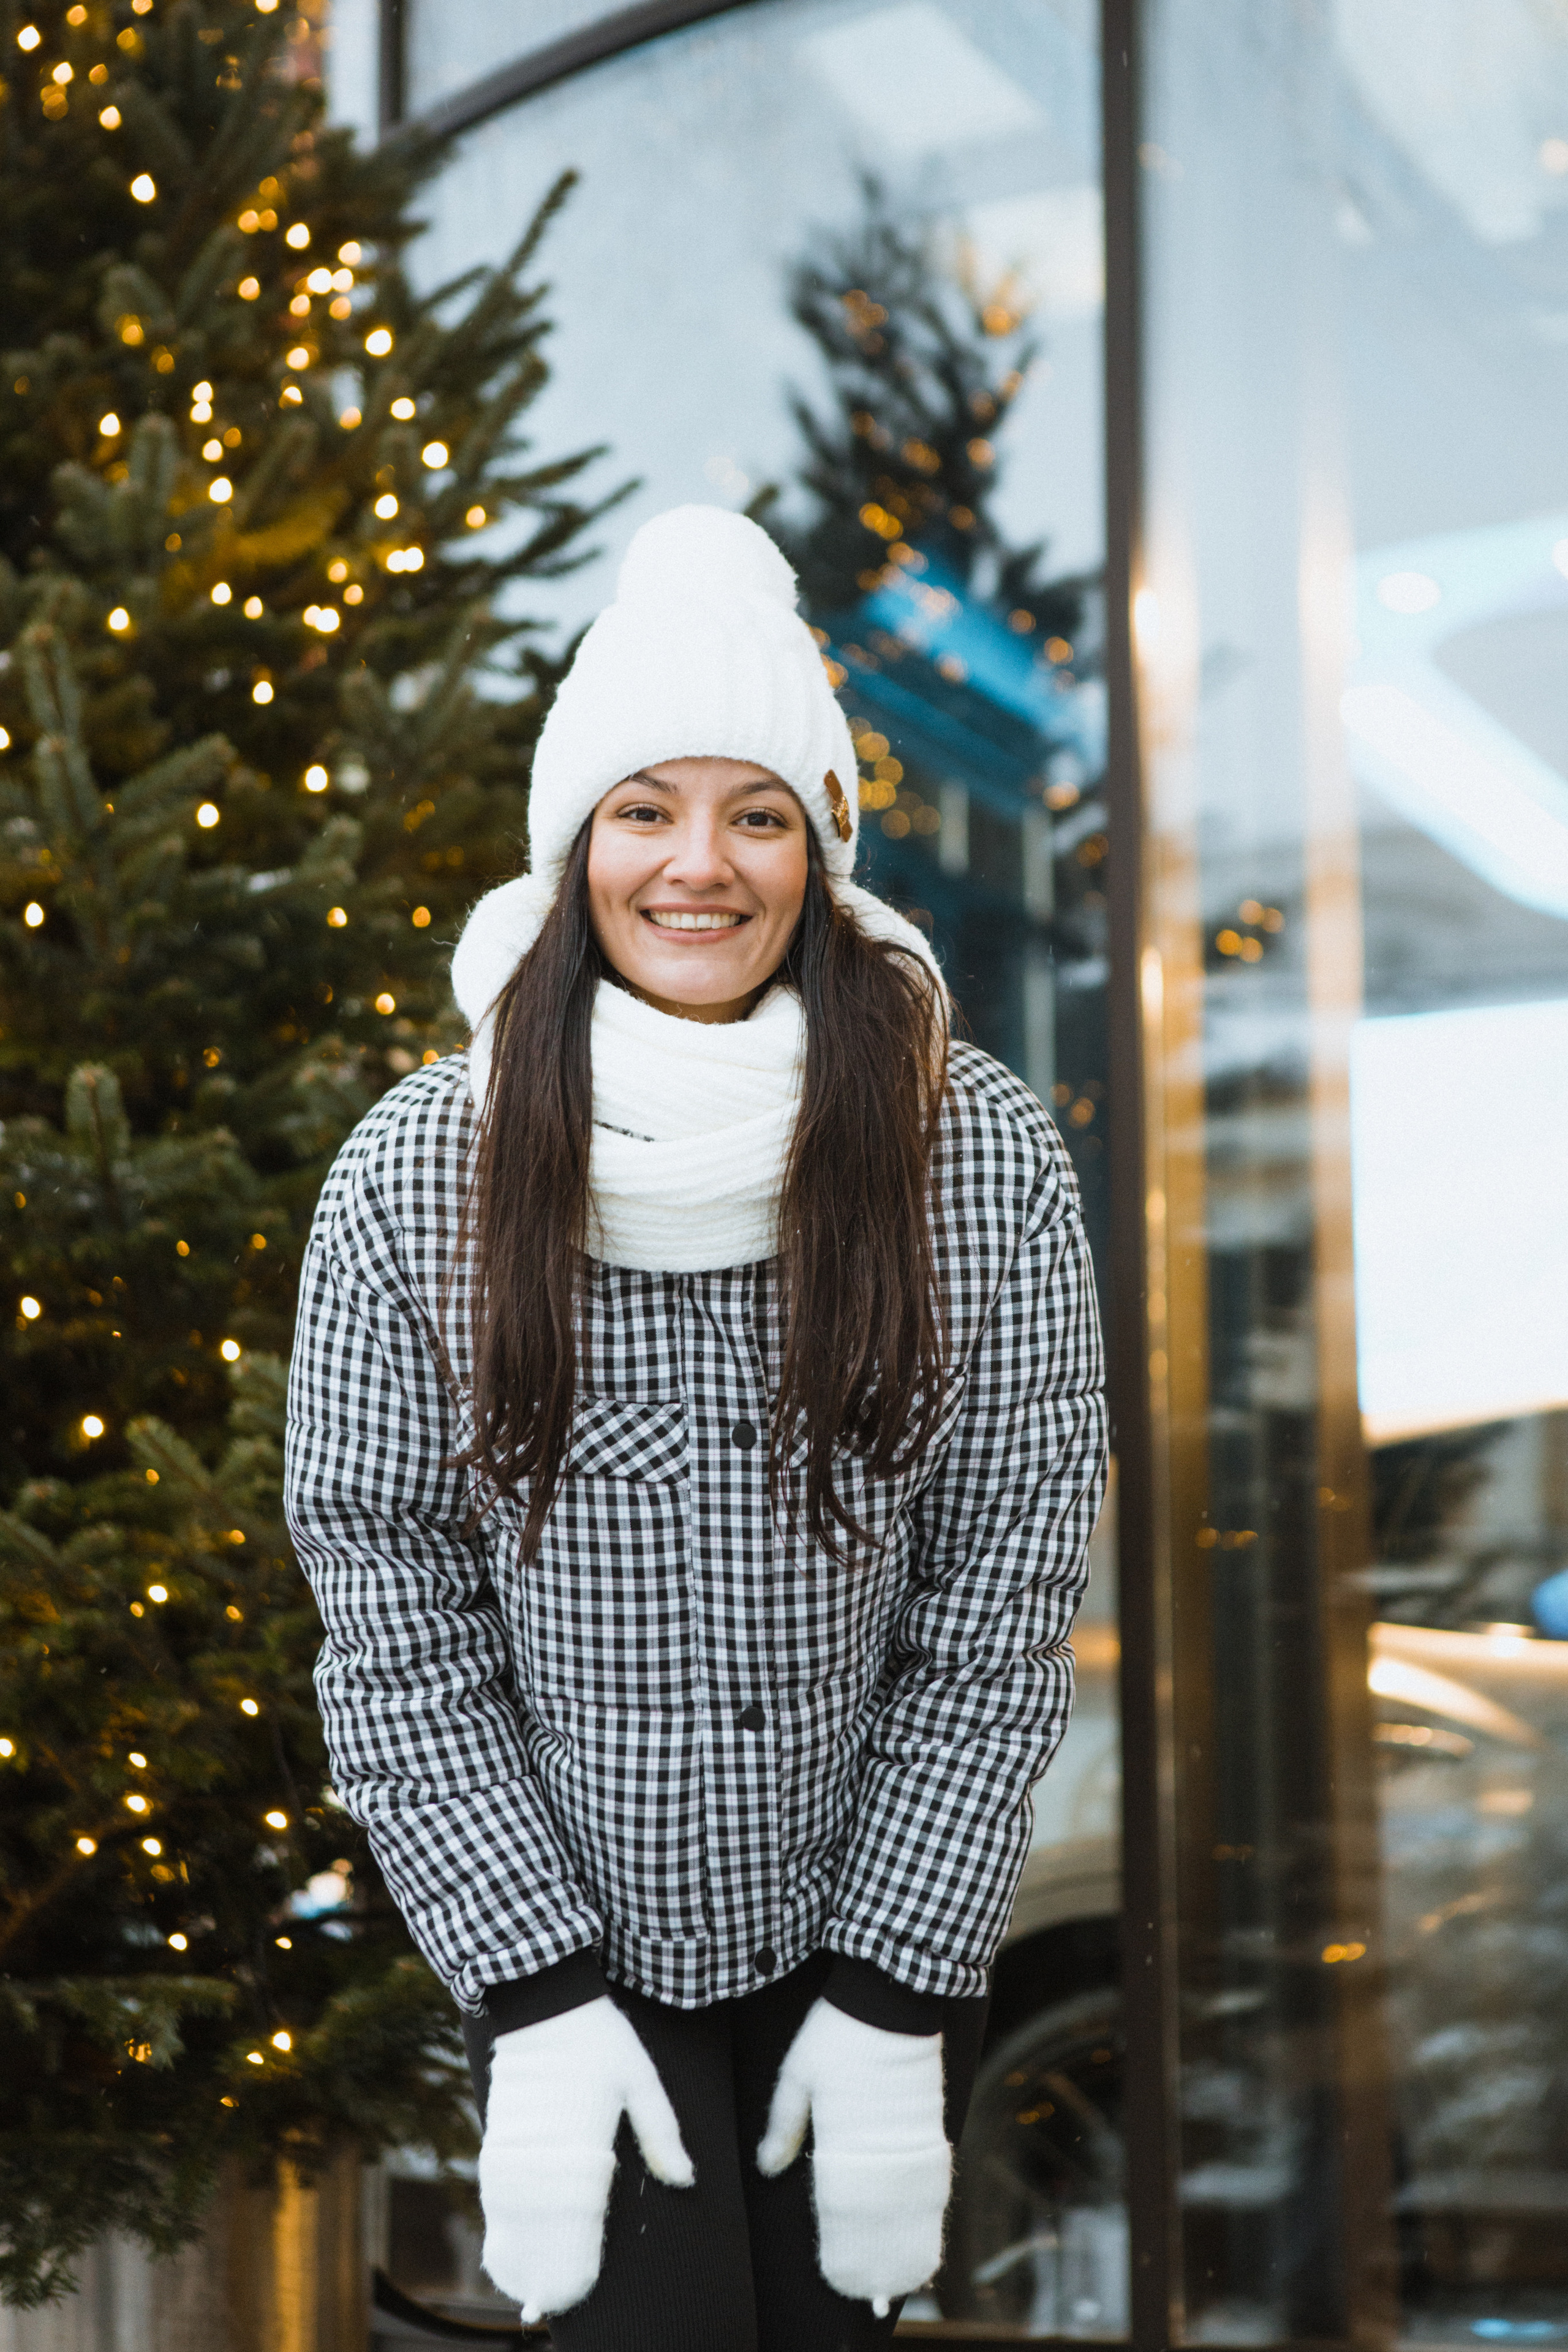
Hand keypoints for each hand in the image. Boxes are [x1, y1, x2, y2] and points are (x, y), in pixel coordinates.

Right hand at [478, 1995, 694, 2321]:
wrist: (544, 1999)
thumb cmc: (600, 2039)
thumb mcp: (642, 2080)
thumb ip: (662, 2132)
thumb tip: (687, 2181)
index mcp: (583, 2145)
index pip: (576, 2224)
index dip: (572, 2263)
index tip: (572, 2294)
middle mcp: (545, 2153)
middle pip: (539, 2229)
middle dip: (544, 2268)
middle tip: (549, 2302)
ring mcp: (516, 2144)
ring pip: (513, 2214)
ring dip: (519, 2248)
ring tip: (527, 2283)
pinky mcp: (499, 2131)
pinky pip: (497, 2189)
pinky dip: (502, 2217)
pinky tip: (508, 2235)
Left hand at [756, 1997, 950, 2315]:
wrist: (891, 1993)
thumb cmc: (837, 2030)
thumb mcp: (797, 2073)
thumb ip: (782, 2124)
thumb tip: (766, 2170)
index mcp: (844, 2135)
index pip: (846, 2212)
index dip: (846, 2249)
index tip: (844, 2281)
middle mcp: (882, 2144)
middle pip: (884, 2219)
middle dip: (880, 2259)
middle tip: (876, 2297)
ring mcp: (913, 2134)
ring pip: (914, 2205)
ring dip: (908, 2240)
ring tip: (904, 2275)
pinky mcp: (932, 2120)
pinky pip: (933, 2178)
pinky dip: (928, 2208)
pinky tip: (925, 2226)